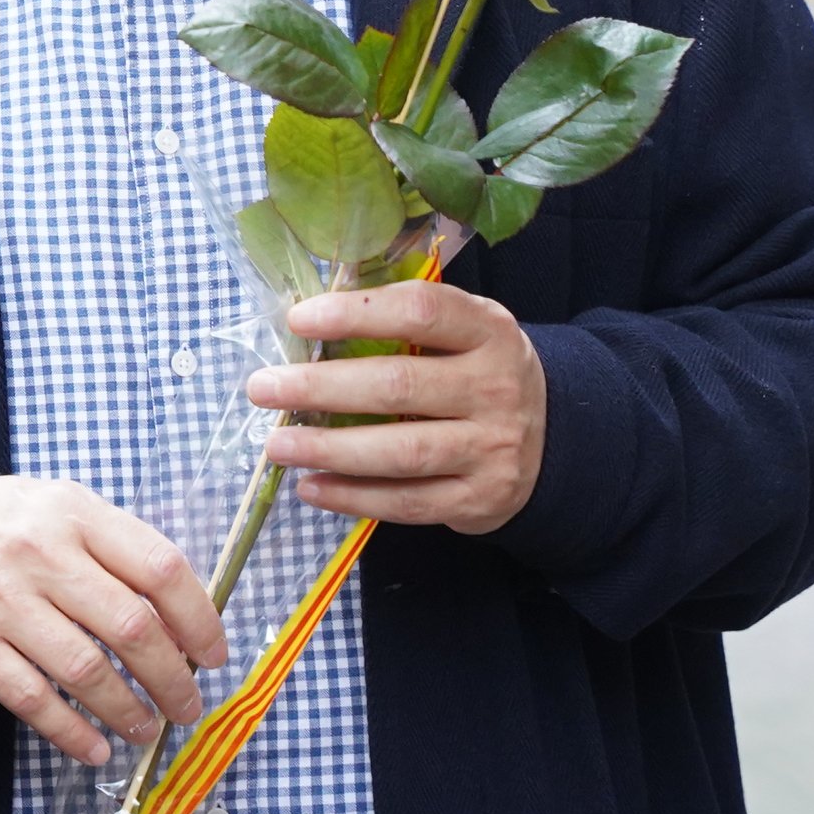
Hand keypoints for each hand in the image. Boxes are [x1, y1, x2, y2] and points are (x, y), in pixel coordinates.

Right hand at [0, 474, 224, 765]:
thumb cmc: (8, 528)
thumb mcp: (64, 513)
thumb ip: (118, 554)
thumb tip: (184, 625)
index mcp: (75, 513)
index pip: (158, 567)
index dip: (198, 619)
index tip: (214, 655)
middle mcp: (39, 551)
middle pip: (131, 627)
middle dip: (172, 679)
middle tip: (187, 706)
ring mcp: (0, 598)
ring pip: (85, 670)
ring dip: (127, 711)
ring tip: (146, 728)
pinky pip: (32, 699)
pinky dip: (72, 732)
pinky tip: (95, 747)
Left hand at [248, 281, 546, 531]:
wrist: (549, 438)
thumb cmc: (475, 371)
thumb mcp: (462, 332)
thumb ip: (401, 323)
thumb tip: (305, 325)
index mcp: (489, 331)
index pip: (421, 311)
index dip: (356, 312)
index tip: (298, 320)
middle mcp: (496, 388)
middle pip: (400, 386)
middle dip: (322, 388)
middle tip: (263, 388)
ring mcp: (493, 448)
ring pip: (402, 451)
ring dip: (330, 449)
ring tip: (277, 444)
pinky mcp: (481, 499)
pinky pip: (409, 502)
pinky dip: (353, 497)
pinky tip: (311, 487)